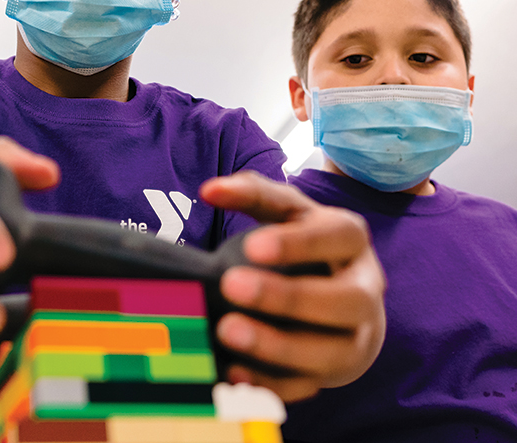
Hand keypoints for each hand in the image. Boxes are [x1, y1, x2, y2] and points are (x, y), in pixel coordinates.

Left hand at [199, 171, 385, 401]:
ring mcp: (356, 337)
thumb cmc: (307, 244)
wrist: (347, 297)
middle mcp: (364, 291)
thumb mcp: (288, 213)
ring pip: (332, 350)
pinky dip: (271, 383)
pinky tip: (234, 372)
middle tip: (231, 285)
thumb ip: (253, 194)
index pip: (337, 237)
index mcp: (351, 242)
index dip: (298, 243)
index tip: (252, 245)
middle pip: (343, 300)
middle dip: (288, 297)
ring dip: (277, 344)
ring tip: (226, 330)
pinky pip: (309, 385)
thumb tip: (210, 190)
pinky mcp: (336, 373)